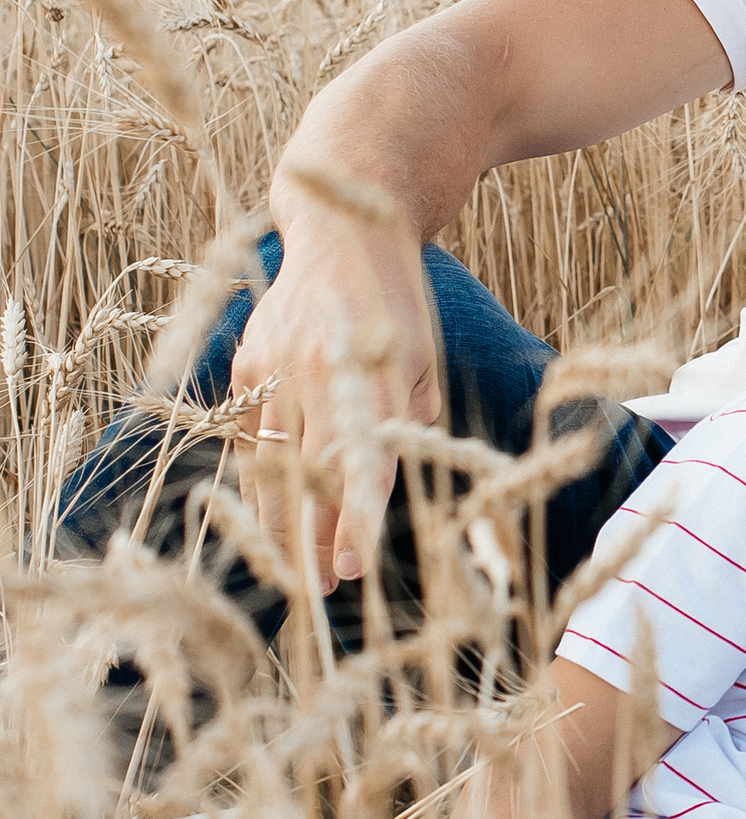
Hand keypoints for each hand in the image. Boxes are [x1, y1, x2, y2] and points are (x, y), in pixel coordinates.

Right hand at [234, 206, 439, 581]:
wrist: (346, 228)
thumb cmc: (398, 306)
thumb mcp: (424, 361)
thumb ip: (409, 423)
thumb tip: (389, 491)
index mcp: (374, 369)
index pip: (363, 462)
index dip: (355, 519)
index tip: (354, 566)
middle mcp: (319, 368)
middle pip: (309, 472)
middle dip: (312, 536)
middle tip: (320, 589)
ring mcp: (275, 363)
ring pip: (270, 460)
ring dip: (279, 519)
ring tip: (292, 568)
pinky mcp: (248, 358)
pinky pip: (249, 433)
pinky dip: (257, 477)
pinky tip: (269, 514)